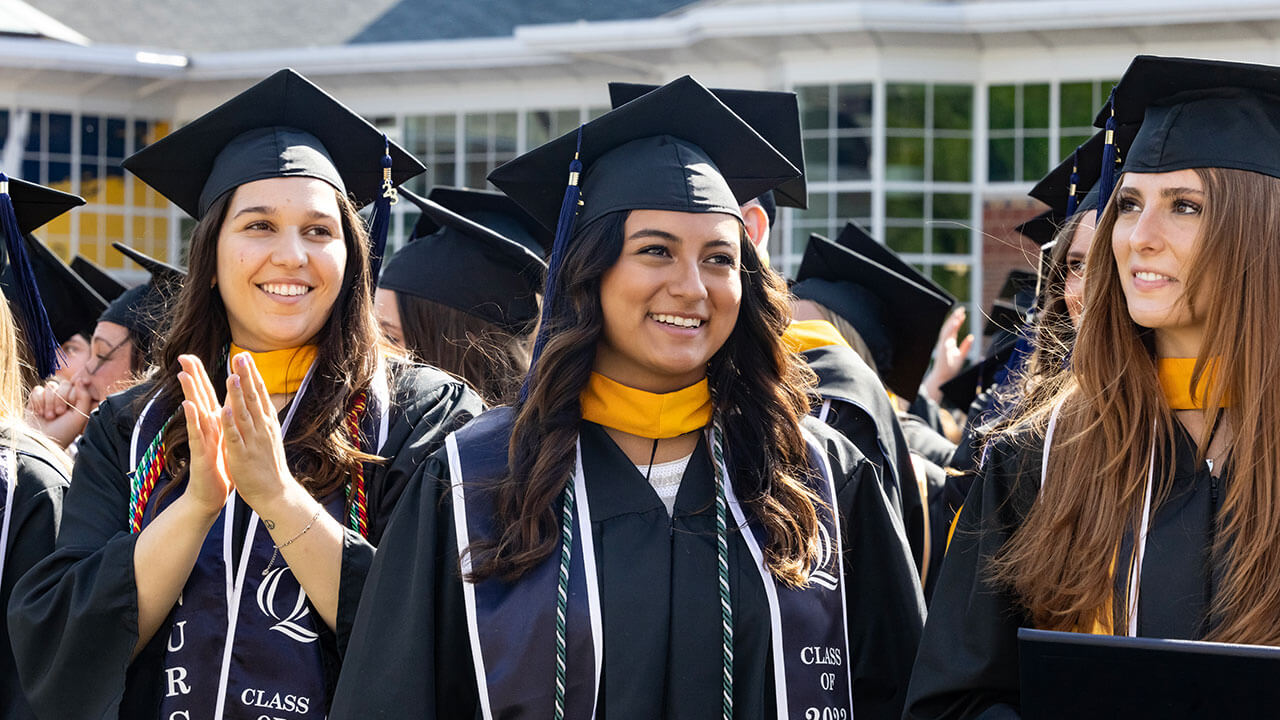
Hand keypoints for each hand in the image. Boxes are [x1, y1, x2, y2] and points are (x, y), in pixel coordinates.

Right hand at [26, 378, 94, 447]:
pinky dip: (38, 401)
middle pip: (64, 384)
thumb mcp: (79, 416)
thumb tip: (81, 380)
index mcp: (77, 402)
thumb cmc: (63, 432)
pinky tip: (39, 413)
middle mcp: (64, 399)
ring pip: (50, 386)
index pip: (76, 385)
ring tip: (49, 416)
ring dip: (49, 402)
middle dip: (60, 399)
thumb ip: (84, 397)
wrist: (40, 442)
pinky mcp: (35, 400)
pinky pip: (37, 390)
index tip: (68, 410)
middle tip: (58, 414)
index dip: (71, 396)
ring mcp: (49, 399)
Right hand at [176, 355, 231, 517]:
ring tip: (183, 374)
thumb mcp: (223, 440)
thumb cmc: (219, 467)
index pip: (208, 394)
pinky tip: (189, 407)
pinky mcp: (200, 453)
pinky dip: (193, 421)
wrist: (211, 494)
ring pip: (196, 413)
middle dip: (192, 377)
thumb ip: (220, 422)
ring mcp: (202, 440)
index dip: (202, 375)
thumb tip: (221, 405)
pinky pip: (197, 435)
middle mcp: (206, 428)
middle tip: (183, 355)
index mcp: (214, 423)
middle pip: (198, 398)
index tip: (195, 355)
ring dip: (190, 394)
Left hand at [221, 352, 295, 510]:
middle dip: (246, 376)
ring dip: (239, 394)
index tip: (246, 356)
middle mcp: (262, 428)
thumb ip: (264, 418)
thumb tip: (262, 401)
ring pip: (244, 414)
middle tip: (241, 356)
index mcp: (267, 423)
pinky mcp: (241, 455)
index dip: (253, 375)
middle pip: (254, 398)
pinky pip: (234, 436)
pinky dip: (229, 423)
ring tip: (232, 375)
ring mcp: (252, 441)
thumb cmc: (269, 465)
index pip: (260, 394)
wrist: (275, 492)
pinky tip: (223, 409)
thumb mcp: (269, 436)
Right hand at [922, 306, 973, 402]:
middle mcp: (945, 342)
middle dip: (954, 317)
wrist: (943, 377)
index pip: (953, 329)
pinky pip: (945, 335)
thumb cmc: (950, 368)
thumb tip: (971, 337)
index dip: (957, 321)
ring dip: (952, 320)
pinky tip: (954, 322)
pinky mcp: (942, 347)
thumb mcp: (961, 355)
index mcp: (949, 343)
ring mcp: (943, 344)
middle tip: (961, 309)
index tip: (962, 314)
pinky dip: (950, 328)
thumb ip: (966, 346)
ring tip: (958, 313)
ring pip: (947, 329)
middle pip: (949, 327)